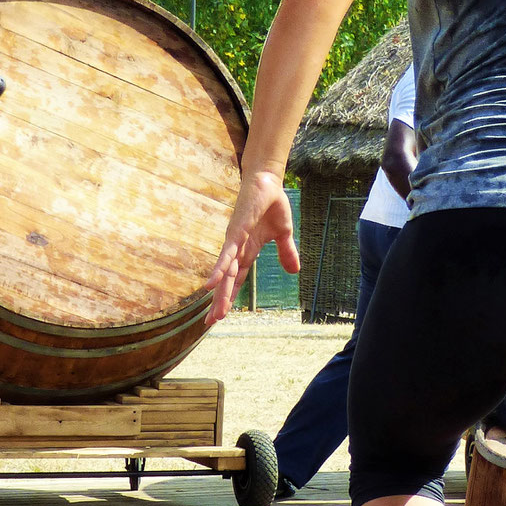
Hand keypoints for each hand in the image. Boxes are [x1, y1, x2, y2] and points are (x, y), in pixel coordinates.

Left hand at [206, 170, 298, 327]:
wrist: (267, 182)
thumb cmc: (272, 204)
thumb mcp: (284, 233)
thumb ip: (286, 253)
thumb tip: (294, 272)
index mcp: (248, 250)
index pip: (237, 278)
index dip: (229, 296)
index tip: (220, 315)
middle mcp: (237, 249)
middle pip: (228, 282)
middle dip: (220, 302)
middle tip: (211, 323)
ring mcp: (234, 242)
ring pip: (227, 274)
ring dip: (221, 294)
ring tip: (215, 315)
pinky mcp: (236, 232)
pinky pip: (228, 255)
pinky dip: (220, 269)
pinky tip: (211, 284)